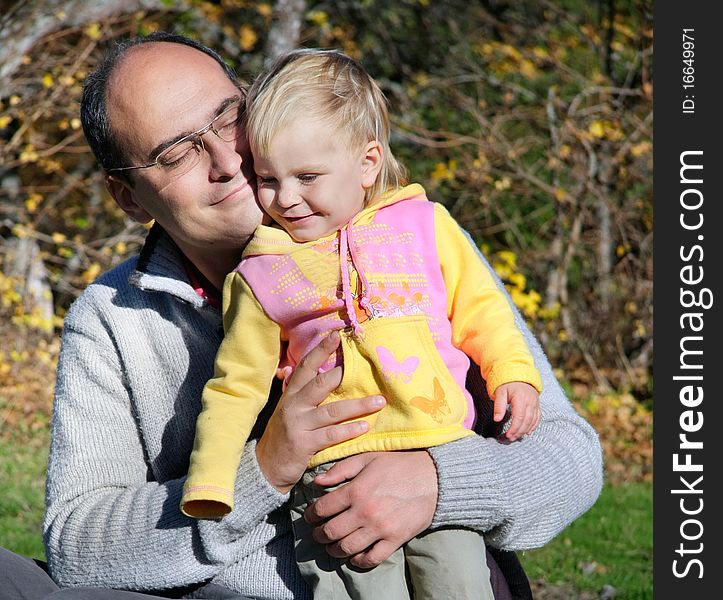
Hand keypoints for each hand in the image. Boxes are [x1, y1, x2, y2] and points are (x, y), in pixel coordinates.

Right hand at [256, 331, 385, 492]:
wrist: (266, 466)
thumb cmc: (283, 433)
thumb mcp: (286, 408)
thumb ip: (293, 389)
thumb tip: (291, 367)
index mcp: (291, 394)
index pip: (306, 366)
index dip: (320, 350)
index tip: (336, 335)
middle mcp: (294, 405)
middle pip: (319, 384)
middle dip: (342, 373)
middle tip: (364, 364)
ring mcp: (299, 424)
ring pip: (332, 411)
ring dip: (358, 405)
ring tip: (379, 401)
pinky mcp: (305, 444)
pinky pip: (330, 435)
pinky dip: (348, 430)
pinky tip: (364, 426)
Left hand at [304, 451, 437, 567]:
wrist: (433, 478)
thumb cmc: (399, 465)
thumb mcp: (368, 458)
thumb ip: (340, 469)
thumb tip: (317, 481)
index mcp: (356, 490)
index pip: (323, 508)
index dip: (311, 514)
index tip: (309, 516)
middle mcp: (365, 512)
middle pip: (331, 532)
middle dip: (319, 535)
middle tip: (317, 534)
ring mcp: (380, 528)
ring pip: (347, 548)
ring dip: (334, 550)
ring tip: (331, 546)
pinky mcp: (394, 540)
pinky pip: (371, 559)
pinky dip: (359, 561)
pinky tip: (354, 556)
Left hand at [493, 381, 540, 440]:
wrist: (519, 376)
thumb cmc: (508, 384)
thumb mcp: (500, 392)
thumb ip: (498, 405)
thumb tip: (497, 419)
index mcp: (521, 398)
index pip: (519, 417)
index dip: (514, 428)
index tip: (507, 435)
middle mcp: (530, 401)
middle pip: (527, 421)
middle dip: (519, 432)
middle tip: (511, 438)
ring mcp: (535, 403)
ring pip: (533, 421)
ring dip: (525, 431)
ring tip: (516, 437)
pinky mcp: (537, 405)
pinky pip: (538, 418)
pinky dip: (533, 426)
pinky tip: (528, 432)